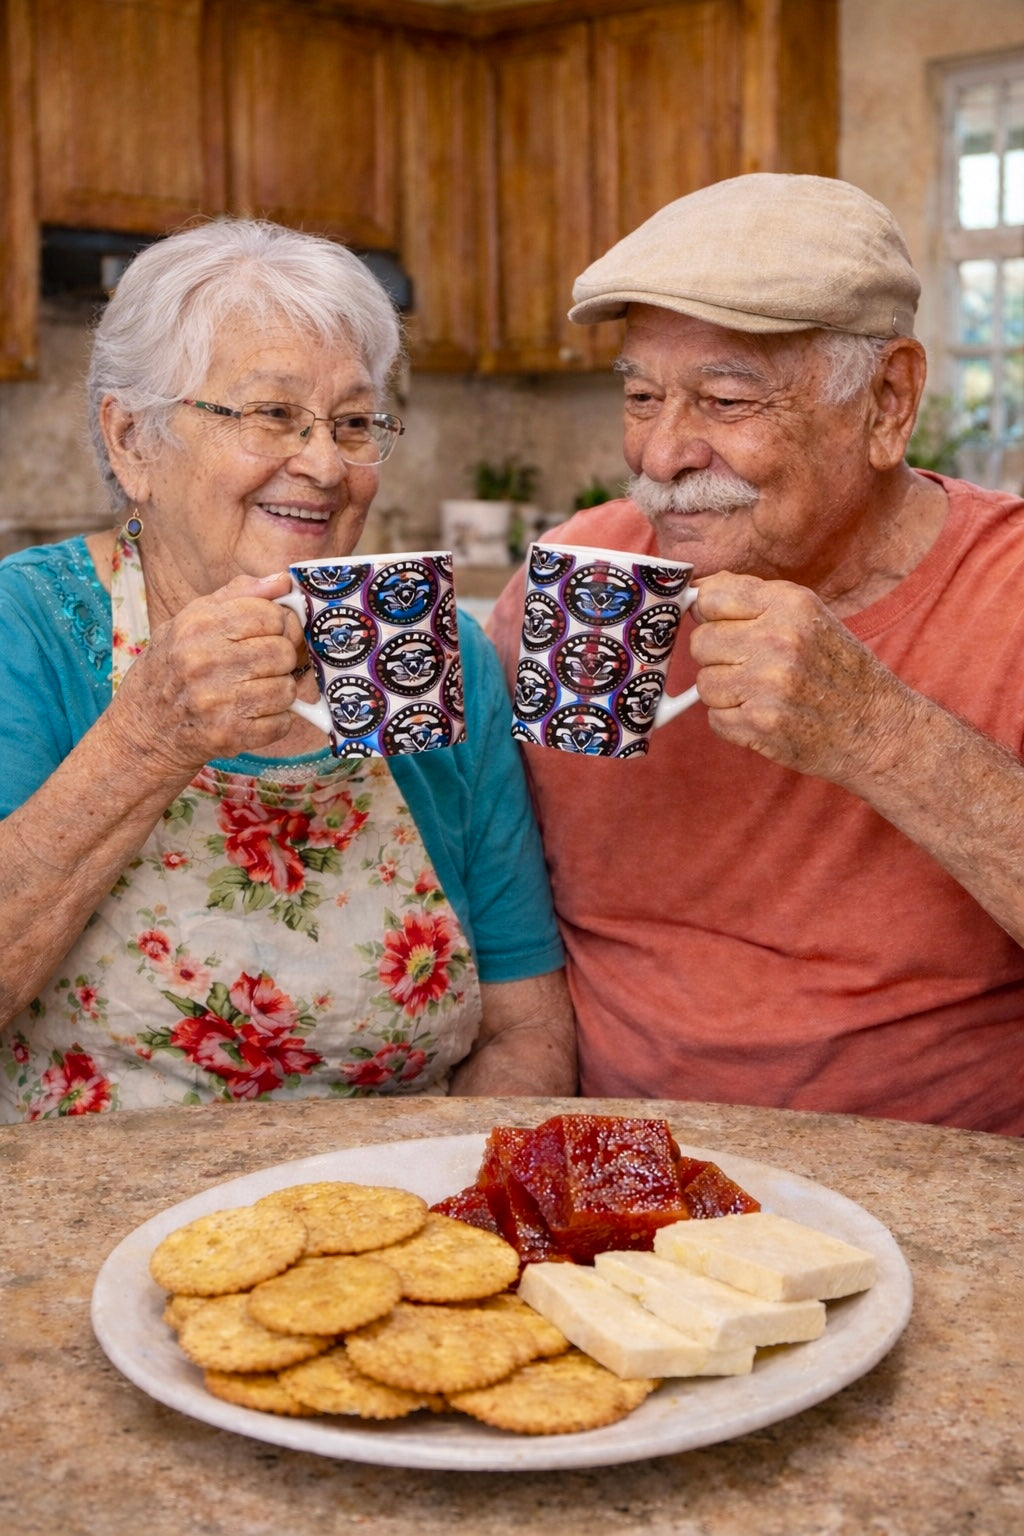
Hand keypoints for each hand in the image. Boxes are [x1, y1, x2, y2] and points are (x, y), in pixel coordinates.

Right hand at [108, 571, 305, 772]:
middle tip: (265, 664)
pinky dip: (276, 720)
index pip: (269, 615)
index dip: (280, 623)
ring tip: (258, 689)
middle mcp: (204, 662)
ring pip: (286, 689)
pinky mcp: (228, 735)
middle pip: (282, 652)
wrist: (144, 726)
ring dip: (279, 690)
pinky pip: (282, 722)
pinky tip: (255, 714)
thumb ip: (239, 594)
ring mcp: (216, 702)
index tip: (271, 632)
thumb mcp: (193, 619)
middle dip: (282, 657)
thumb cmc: (174, 665)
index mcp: (197, 626)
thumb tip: (283, 582)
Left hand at [688, 571, 917, 784]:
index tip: (718, 625)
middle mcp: (778, 639)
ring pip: (704, 684)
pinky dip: (733, 723)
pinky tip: (765, 716)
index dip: (708, 614)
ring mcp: (767, 684)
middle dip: (717, 658)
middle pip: (700, 643)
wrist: (875, 729)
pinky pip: (714, 719)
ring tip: (762, 694)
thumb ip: (755, 602)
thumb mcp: (809, 617)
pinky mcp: (759, 724)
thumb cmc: (838, 671)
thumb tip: (697, 594)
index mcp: (790, 604)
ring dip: (725, 693)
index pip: (711, 596)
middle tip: (750, 667)